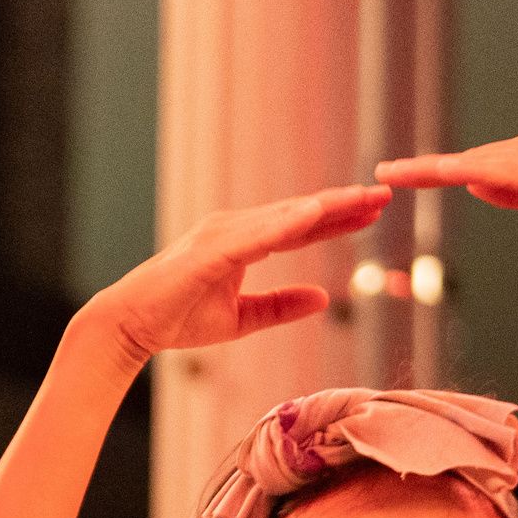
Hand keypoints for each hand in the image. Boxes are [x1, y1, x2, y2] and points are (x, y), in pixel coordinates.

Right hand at [87, 185, 389, 363]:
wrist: (133, 325)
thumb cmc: (180, 318)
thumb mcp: (243, 319)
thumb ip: (282, 306)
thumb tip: (325, 298)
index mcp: (244, 242)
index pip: (301, 228)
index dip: (338, 219)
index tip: (374, 210)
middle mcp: (235, 229)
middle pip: (298, 214)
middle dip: (342, 204)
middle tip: (384, 193)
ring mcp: (221, 235)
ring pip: (282, 218)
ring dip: (322, 207)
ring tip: (359, 199)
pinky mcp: (209, 252)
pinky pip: (254, 236)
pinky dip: (284, 224)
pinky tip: (312, 216)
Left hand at [377, 125, 517, 264]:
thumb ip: (516, 194)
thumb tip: (476, 184)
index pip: (479, 164)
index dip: (438, 171)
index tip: (402, 174)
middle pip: (470, 160)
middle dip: (425, 168)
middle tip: (383, 173)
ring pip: (477, 161)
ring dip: (434, 168)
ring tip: (394, 174)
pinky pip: (500, 169)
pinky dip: (466, 171)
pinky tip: (441, 175)